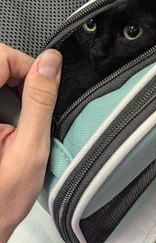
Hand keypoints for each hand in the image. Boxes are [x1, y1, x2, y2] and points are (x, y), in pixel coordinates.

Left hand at [0, 44, 61, 242]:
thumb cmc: (1, 197)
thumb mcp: (30, 148)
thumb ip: (40, 101)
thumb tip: (50, 63)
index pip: (0, 57)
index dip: (26, 65)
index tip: (41, 85)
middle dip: (20, 76)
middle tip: (31, 106)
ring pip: (0, 75)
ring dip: (14, 87)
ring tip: (20, 118)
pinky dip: (7, 97)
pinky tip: (9, 120)